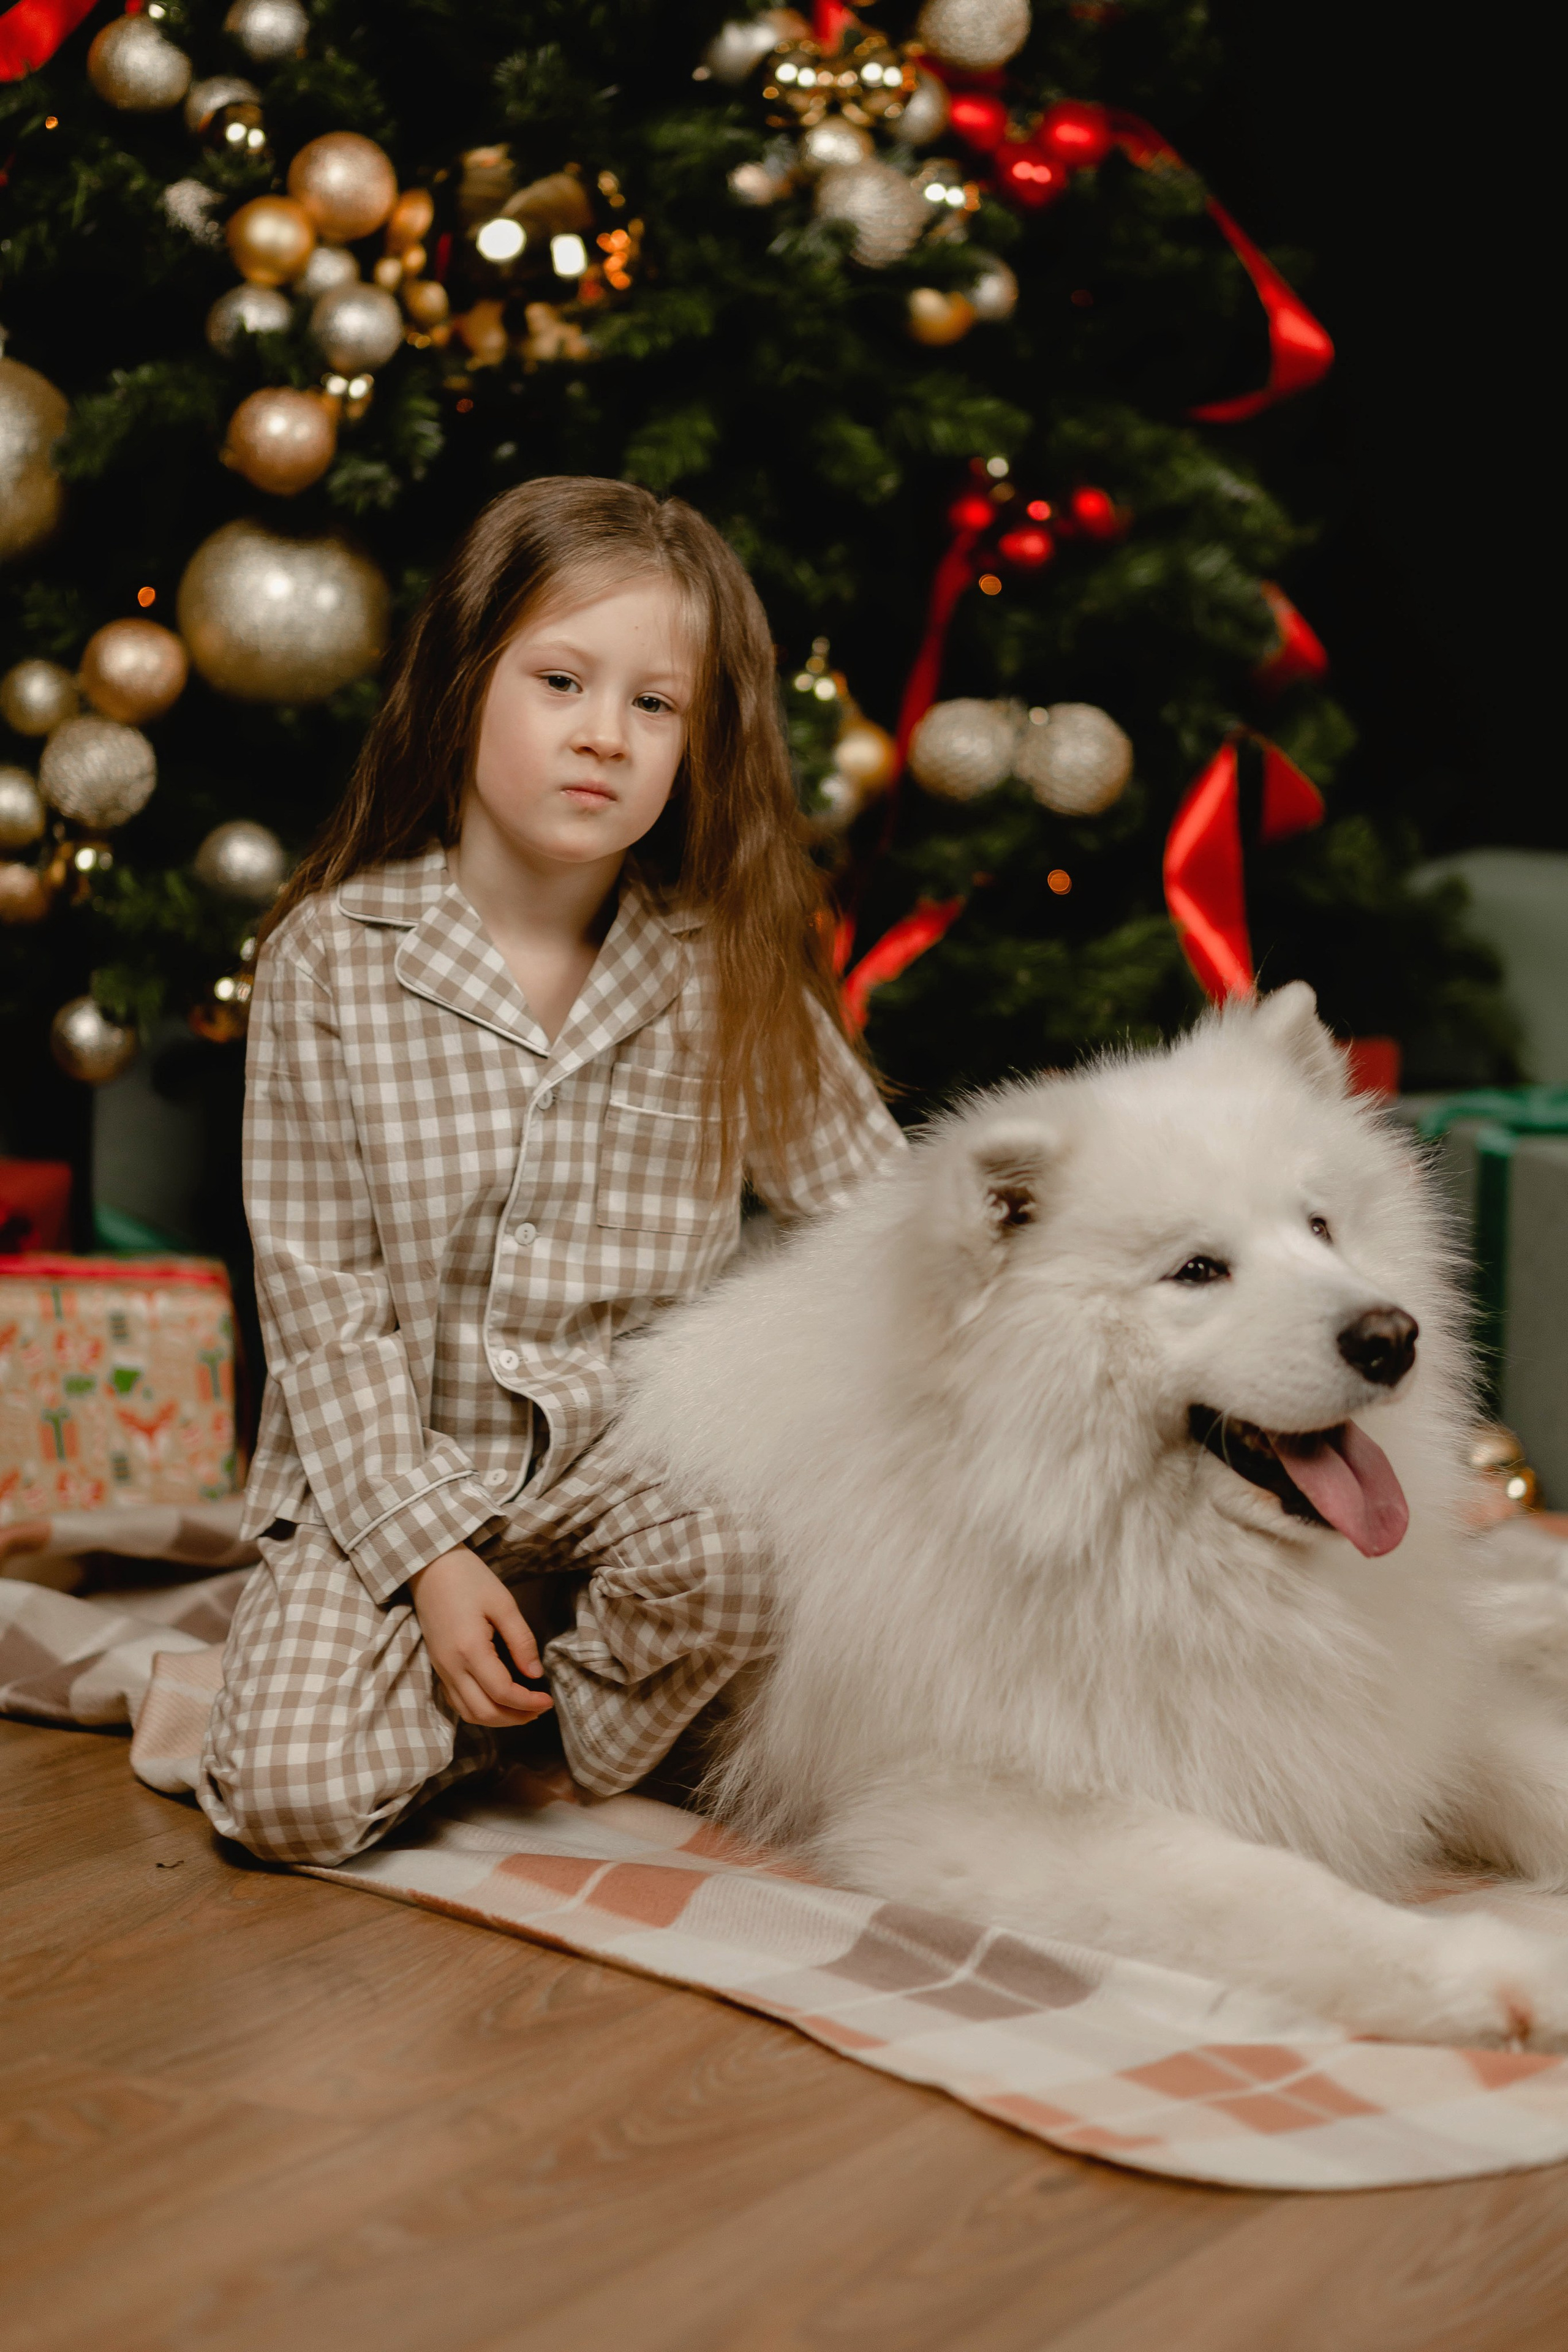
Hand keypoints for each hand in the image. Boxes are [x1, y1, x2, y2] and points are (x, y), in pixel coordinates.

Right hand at [409, 1546, 554, 1727]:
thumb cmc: (469, 1579)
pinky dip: (479, 1710)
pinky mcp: (437, 1666)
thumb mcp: (503, 1604)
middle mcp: (451, 1667)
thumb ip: (521, 1641)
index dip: (528, 1703)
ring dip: (497, 1718)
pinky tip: (498, 1700)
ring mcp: (441, 1669)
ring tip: (522, 1709)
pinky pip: (457, 1702)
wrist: (429, 1567)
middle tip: (539, 1709)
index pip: (502, 1693)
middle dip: (515, 1718)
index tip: (548, 1700)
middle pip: (484, 1712)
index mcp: (470, 1650)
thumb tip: (535, 1674)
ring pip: (468, 1712)